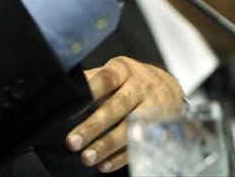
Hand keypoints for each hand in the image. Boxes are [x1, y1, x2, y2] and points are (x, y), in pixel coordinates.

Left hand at [66, 56, 184, 172]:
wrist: (170, 87)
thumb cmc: (130, 81)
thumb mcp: (114, 72)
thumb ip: (91, 82)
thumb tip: (64, 96)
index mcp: (124, 70)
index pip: (107, 78)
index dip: (89, 92)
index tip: (69, 109)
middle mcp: (141, 87)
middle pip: (117, 106)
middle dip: (93, 126)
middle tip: (72, 142)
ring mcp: (154, 108)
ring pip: (130, 128)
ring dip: (107, 145)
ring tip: (87, 157)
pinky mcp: (161, 128)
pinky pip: (141, 145)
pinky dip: (121, 157)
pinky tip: (104, 165)